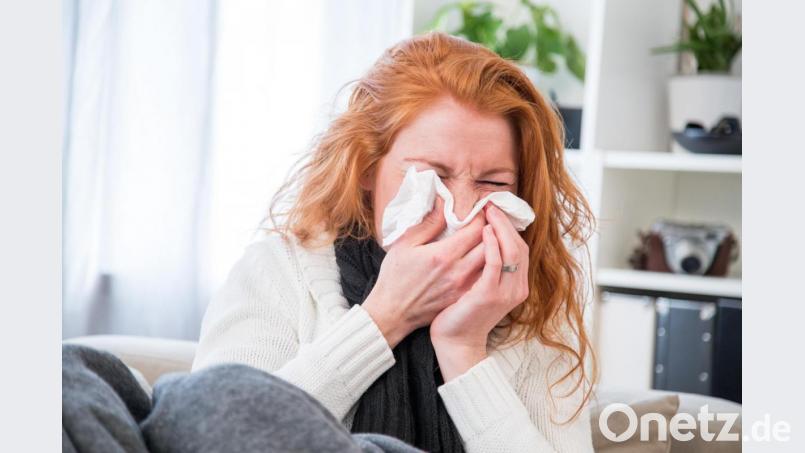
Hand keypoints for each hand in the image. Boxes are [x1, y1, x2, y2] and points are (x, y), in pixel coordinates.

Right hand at [362, 196, 487, 347]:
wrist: (392, 313)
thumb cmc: (395, 277)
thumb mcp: (405, 244)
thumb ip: (428, 223)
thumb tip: (443, 203)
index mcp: (444, 255)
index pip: (476, 230)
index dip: (482, 216)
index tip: (480, 210)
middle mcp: (458, 272)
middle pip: (490, 245)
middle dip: (493, 230)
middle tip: (490, 221)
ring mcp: (463, 287)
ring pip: (491, 263)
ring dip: (493, 248)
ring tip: (490, 238)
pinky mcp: (464, 298)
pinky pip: (484, 278)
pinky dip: (487, 266)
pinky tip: (483, 259)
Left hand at [430, 203, 530, 380]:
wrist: (455, 342)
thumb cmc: (462, 314)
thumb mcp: (481, 289)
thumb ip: (487, 268)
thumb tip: (484, 241)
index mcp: (515, 285)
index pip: (520, 249)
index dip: (510, 228)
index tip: (497, 211)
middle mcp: (516, 288)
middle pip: (519, 246)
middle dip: (507, 223)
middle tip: (492, 206)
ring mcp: (505, 292)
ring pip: (511, 251)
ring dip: (501, 228)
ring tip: (488, 213)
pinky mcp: (489, 294)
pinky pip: (495, 263)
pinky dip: (493, 244)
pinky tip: (484, 231)